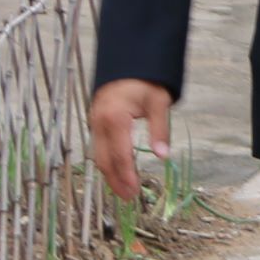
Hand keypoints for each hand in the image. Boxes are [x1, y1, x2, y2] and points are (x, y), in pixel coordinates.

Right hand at [89, 78, 173, 202]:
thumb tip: (163, 156)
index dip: (126, 175)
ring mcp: (95, 122)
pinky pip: (98, 147)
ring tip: (124, 190)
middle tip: (129, 198)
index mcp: (115, 118)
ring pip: (98, 155)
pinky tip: (117, 171)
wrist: (129, 60)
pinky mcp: (96, 122)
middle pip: (104, 159)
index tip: (134, 191)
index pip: (120, 155)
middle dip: (115, 180)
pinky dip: (107, 162)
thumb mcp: (159, 102)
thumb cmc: (146, 80)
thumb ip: (160, 129)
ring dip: (110, 174)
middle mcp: (100, 122)